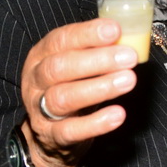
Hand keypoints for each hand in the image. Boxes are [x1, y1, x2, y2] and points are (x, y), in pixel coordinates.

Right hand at [21, 19, 138, 166]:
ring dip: (99, 88)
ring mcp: (40, 109)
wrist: (49, 134)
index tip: (115, 29)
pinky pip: (70, 130)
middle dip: (97, 60)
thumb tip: (130, 37)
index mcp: (42, 55)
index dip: (88, 34)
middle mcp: (36, 80)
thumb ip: (97, 50)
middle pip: (59, 67)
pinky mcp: (52, 136)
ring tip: (129, 80)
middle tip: (129, 57)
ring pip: (63, 98)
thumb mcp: (77, 64)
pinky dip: (96, 123)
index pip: (61, 39)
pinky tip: (118, 114)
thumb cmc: (70, 87)